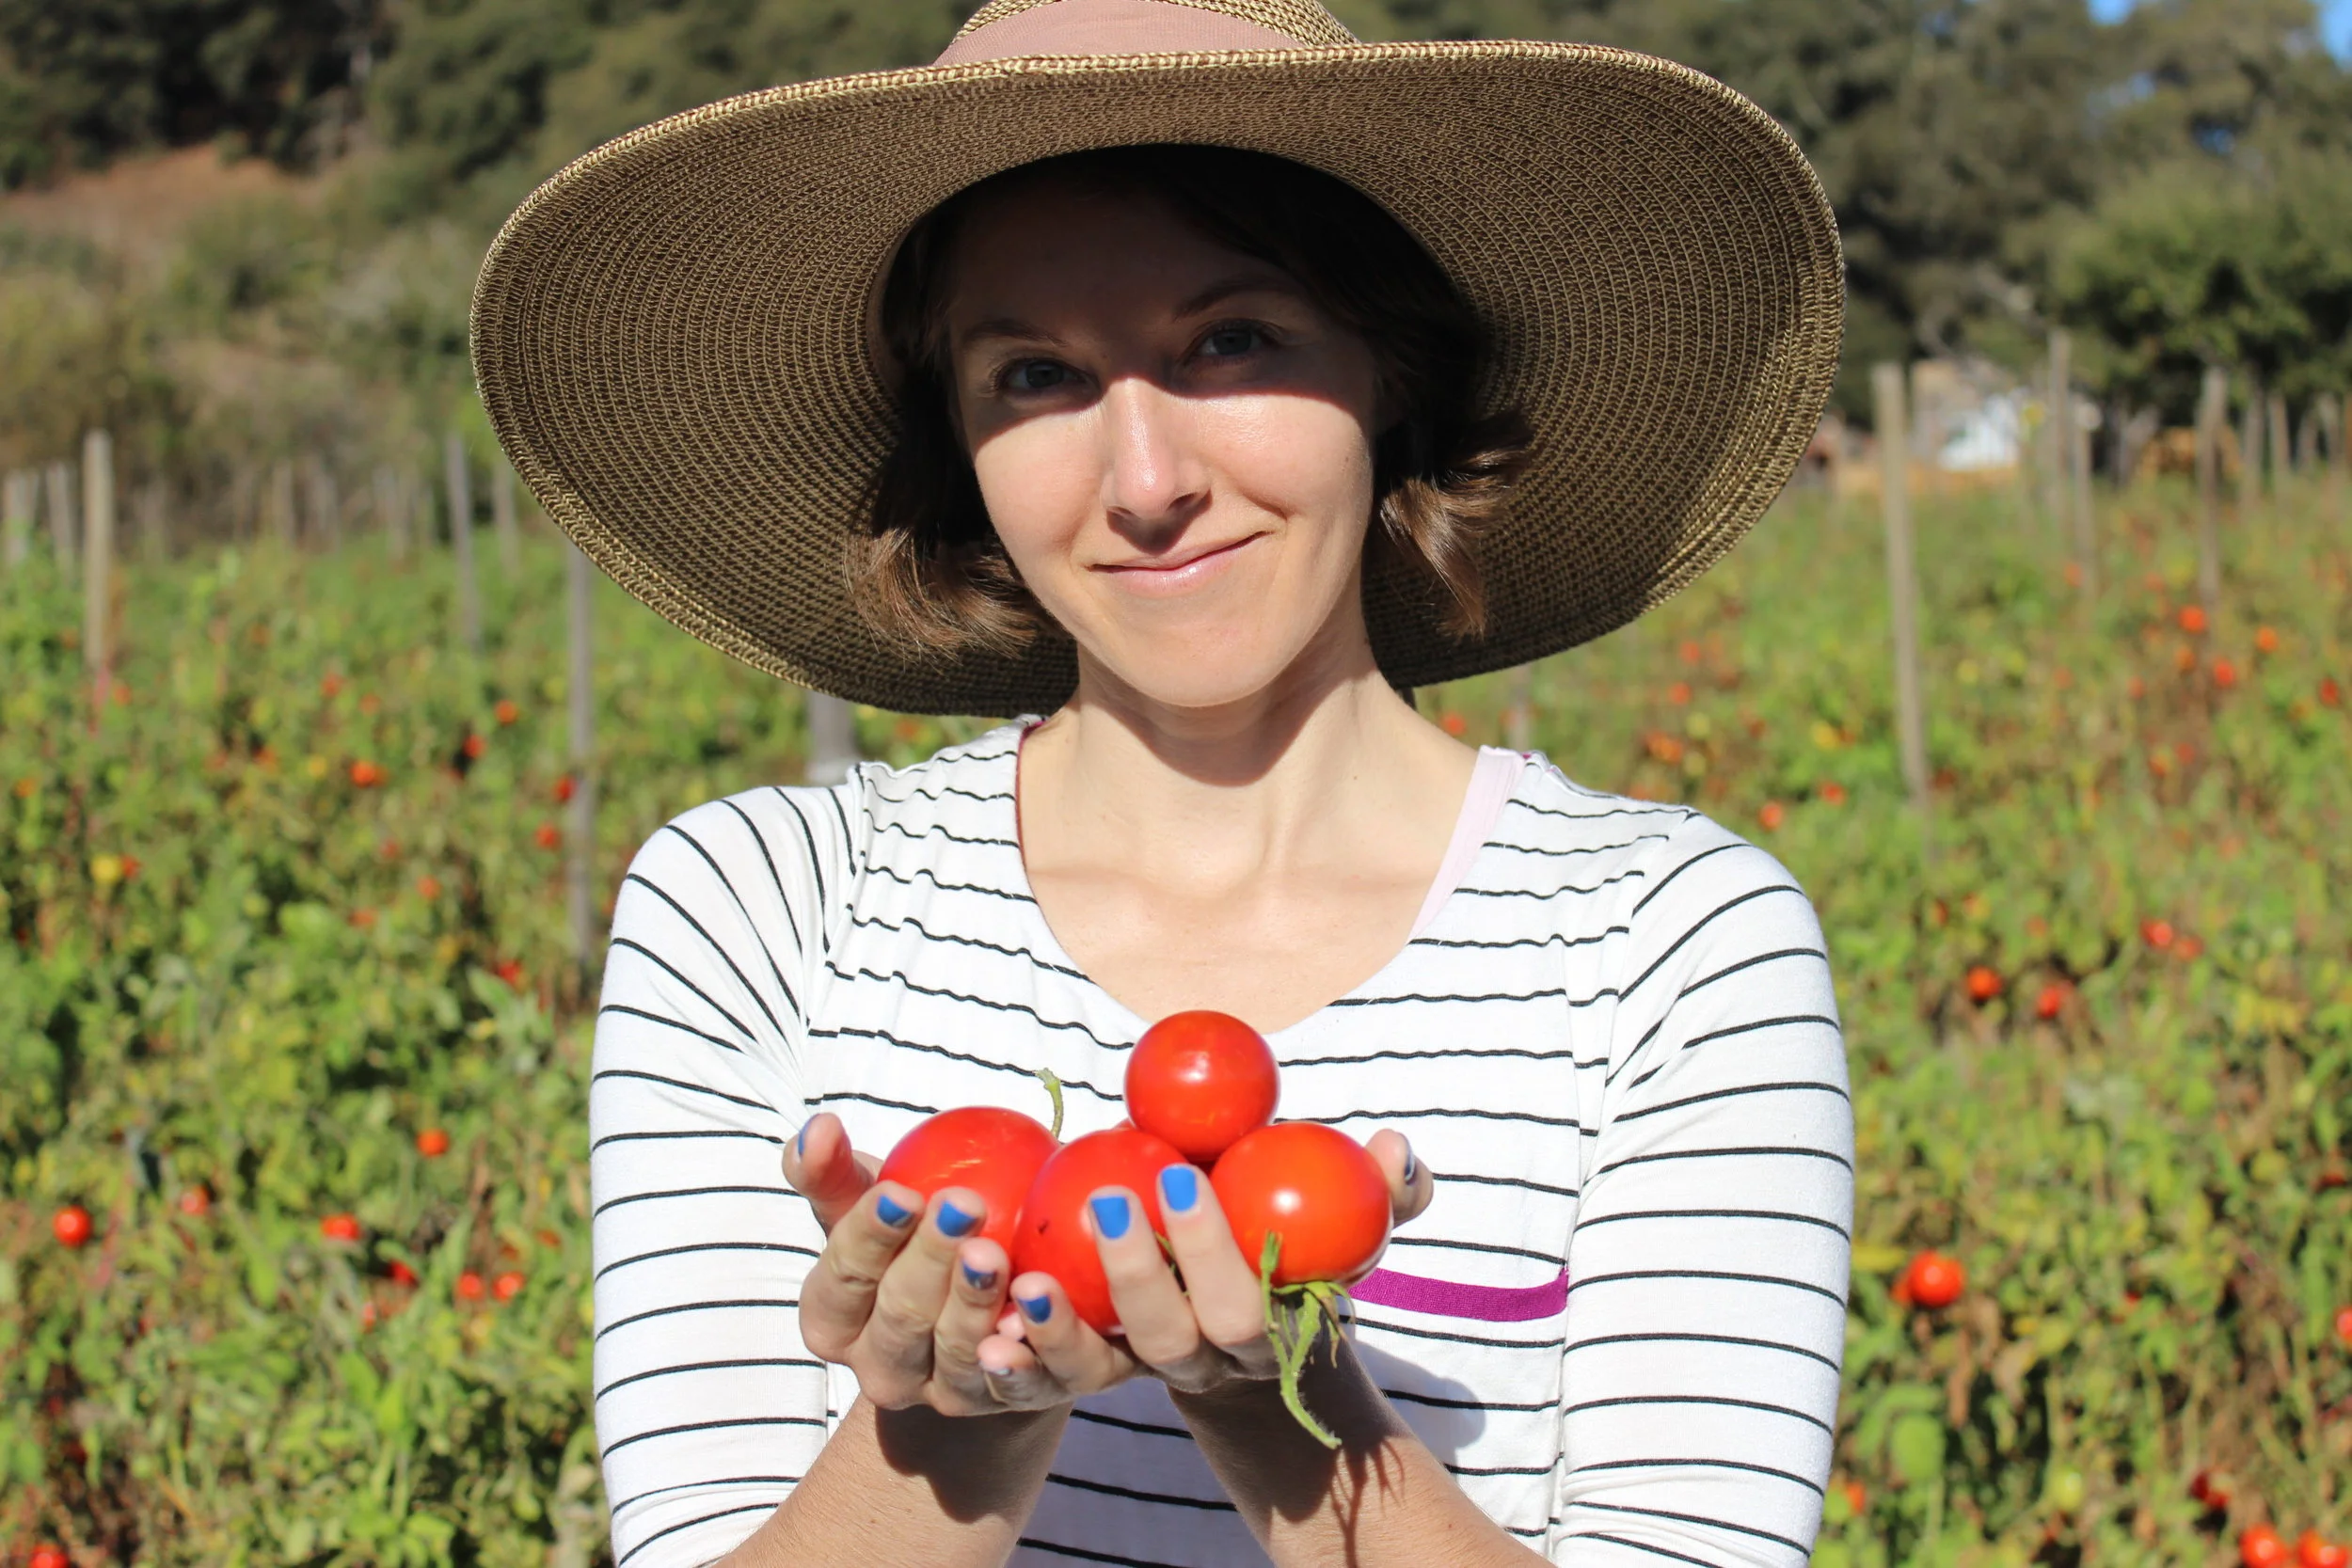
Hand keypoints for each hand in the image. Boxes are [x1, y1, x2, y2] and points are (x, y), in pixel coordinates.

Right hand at [784, 1112, 1067, 1415]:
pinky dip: (1026, 1356)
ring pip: (958, 1357)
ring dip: (976, 1304)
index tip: (902, 1194)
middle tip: (961, 1206)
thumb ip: (832, 1171)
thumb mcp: (867, 1201)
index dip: (869, 1238)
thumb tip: (815, 1129)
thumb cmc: (912, 1237)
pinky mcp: (1012, 1403)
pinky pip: (1021, 1388)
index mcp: (835, 1326)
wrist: (986, 1293)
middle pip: (901, 1321)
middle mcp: (884, 1373)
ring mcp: (949, 1395)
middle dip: (930, 1262)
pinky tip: (1036, 1310)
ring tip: (996, 1253)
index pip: (841, 1284)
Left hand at [976, 1128, 1430, 1400]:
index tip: (1179, 1177)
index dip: (1209, 1250)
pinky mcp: (1093, 1372)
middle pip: (1173, 1340)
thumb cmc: (1295, 1247)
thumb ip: (1383, 1191)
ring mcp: (1145, 1372)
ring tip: (1025, 1284)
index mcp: (1266, 1327)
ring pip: (1103, 1373)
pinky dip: (1017, 1363)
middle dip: (1138, 1276)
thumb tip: (1395, 1147)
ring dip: (1061, 1334)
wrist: (1246, 1327)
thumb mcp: (1348, 1227)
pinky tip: (984, 1332)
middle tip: (1106, 1200)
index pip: (1242, 1304)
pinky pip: (1049, 1384)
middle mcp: (1205, 1360)